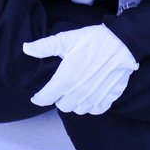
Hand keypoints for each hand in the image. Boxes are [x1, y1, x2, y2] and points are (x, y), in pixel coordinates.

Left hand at [23, 25, 138, 114]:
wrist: (123, 43)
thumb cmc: (93, 40)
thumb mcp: (66, 39)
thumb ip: (44, 47)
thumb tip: (26, 48)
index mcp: (65, 79)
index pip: (45, 98)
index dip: (38, 98)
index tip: (37, 96)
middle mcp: (78, 92)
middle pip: (62, 106)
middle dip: (59, 98)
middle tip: (62, 88)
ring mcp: (94, 97)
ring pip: (78, 110)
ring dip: (75, 103)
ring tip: (76, 91)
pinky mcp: (108, 98)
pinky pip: (95, 110)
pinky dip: (91, 105)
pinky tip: (90, 95)